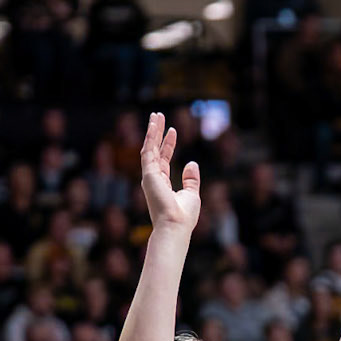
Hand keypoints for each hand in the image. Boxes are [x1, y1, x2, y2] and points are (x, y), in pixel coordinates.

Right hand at [140, 112, 201, 234]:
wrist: (176, 225)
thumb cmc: (184, 215)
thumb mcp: (191, 194)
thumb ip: (191, 179)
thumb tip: (192, 163)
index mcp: (162, 184)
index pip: (163, 159)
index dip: (168, 144)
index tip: (173, 131)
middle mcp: (153, 178)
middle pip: (154, 150)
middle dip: (156, 133)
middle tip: (158, 117)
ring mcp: (149, 176)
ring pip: (149, 147)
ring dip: (152, 131)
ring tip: (156, 115)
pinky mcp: (148, 173)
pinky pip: (149, 150)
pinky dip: (151, 137)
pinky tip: (154, 125)